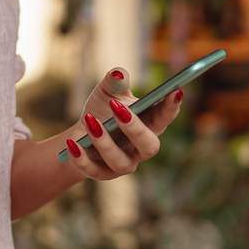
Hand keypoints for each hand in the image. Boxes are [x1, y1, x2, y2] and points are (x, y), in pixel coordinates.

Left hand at [61, 68, 184, 181]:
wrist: (80, 134)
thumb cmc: (102, 110)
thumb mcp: (107, 92)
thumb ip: (115, 82)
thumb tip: (117, 74)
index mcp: (149, 124)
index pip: (165, 117)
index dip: (172, 106)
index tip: (175, 91)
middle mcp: (141, 148)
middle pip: (149, 146)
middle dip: (135, 129)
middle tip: (118, 109)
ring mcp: (124, 163)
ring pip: (121, 162)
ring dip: (105, 142)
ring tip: (91, 122)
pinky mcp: (103, 174)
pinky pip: (95, 171)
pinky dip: (83, 158)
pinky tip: (73, 143)